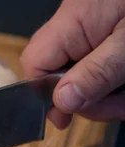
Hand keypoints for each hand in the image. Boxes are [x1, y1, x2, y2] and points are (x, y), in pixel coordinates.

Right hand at [20, 0, 124, 128]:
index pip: (36, 63)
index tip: (65, 119)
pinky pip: (106, 67)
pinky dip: (120, 82)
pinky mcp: (115, 34)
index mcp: (73, 22)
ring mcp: (99, 30)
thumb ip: (98, 73)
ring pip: (87, 76)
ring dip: (111, 95)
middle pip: (63, 75)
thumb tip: (62, 103)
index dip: (44, 94)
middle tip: (121, 105)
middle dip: (91, 99)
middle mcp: (79, 26)